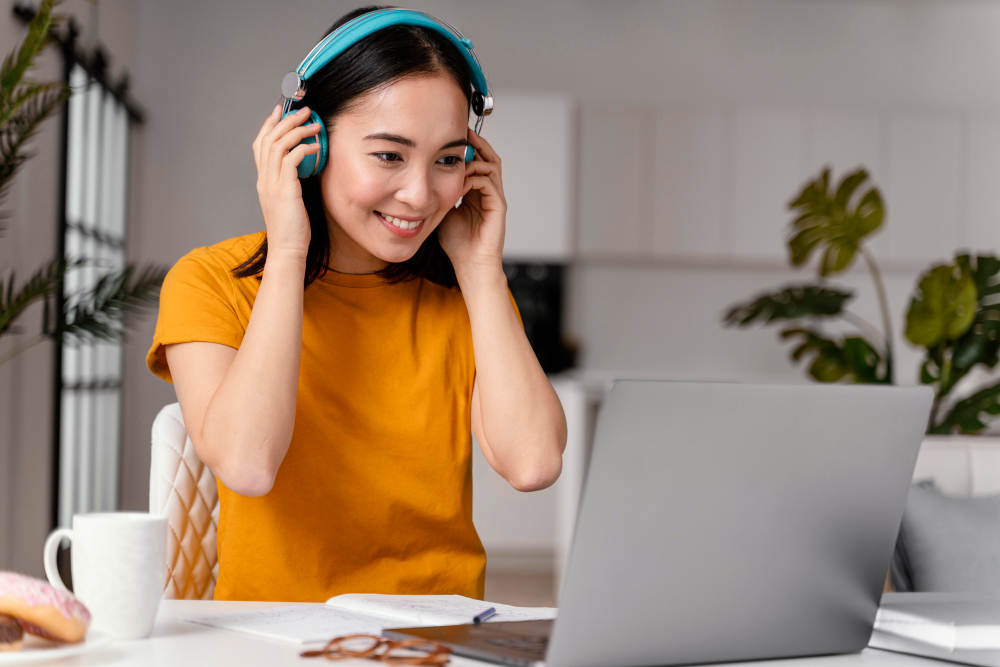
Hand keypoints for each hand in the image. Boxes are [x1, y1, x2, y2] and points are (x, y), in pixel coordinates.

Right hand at [251, 104, 322, 260]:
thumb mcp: (289, 200)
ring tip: (315, 124)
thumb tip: (305, 166)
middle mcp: (264, 179)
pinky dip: (303, 149)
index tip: (280, 110)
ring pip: (279, 145)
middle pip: (269, 139)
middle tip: (304, 110)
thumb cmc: (293, 229)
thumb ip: (292, 182)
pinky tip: (316, 147)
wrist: (287, 250)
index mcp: (263, 181)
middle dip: (286, 120)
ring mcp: (272, 184)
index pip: (260, 144)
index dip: (269, 125)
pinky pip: (291, 159)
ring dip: (297, 130)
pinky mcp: (284, 190)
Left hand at [437, 127, 506, 276]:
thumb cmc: (457, 244)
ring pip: (491, 166)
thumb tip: (425, 179)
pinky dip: (475, 177)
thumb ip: (439, 195)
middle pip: (489, 158)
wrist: (470, 265)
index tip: (451, 137)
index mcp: (477, 192)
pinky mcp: (498, 207)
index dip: (467, 148)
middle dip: (476, 144)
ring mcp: (495, 199)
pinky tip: (460, 180)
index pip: (477, 162)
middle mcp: (489, 192)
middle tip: (462, 132)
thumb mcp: (442, 212)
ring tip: (460, 153)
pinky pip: (489, 183)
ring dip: (475, 158)